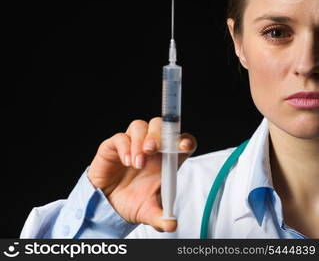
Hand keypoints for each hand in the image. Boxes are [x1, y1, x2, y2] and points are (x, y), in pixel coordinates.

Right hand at [87, 117, 196, 231]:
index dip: (184, 139)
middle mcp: (150, 148)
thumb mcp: (149, 211)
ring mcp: (132, 144)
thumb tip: (171, 224)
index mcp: (165, 160)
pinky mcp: (114, 146)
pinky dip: (124, 146)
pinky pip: (120, 136)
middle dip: (158, 134)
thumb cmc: (133, 201)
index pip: (179, 140)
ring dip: (139, 141)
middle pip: (159, 125)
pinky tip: (126, 161)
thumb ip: (161, 217)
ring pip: (140, 126)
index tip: (184, 145)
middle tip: (151, 150)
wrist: (108, 204)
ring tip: (137, 163)